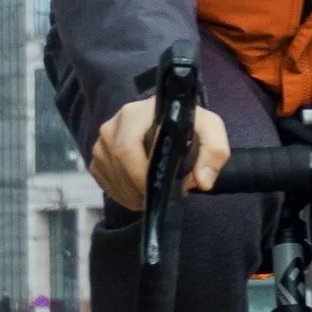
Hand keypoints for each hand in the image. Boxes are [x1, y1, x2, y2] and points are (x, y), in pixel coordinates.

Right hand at [89, 98, 231, 211]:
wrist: (170, 122)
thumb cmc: (188, 125)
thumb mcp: (210, 130)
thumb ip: (214, 152)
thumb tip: (202, 181)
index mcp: (135, 114)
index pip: (127, 148)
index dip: (141, 175)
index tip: (160, 191)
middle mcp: (112, 125)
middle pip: (118, 166)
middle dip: (140, 189)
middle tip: (161, 198)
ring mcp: (101, 141)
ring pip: (111, 178)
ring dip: (132, 195)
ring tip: (154, 194)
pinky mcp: (97, 156)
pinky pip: (105, 182)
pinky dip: (122, 194)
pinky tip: (139, 192)